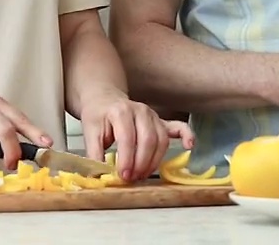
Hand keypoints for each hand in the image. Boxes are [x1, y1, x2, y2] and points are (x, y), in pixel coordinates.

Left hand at [77, 87, 194, 181]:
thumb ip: (94, 154)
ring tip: (142, 174)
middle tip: (132, 178)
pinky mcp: (161, 121)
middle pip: (148, 139)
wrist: (105, 100)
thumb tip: (100, 176)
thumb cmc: (98, 116)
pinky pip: (178, 127)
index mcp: (120, 111)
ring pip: (161, 140)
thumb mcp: (89, 132)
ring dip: (154, 161)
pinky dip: (186, 135)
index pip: (127, 137)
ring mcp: (153, 115)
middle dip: (141, 163)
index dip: (126, 158)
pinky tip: (189, 146)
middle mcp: (140, 110)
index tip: (122, 175)